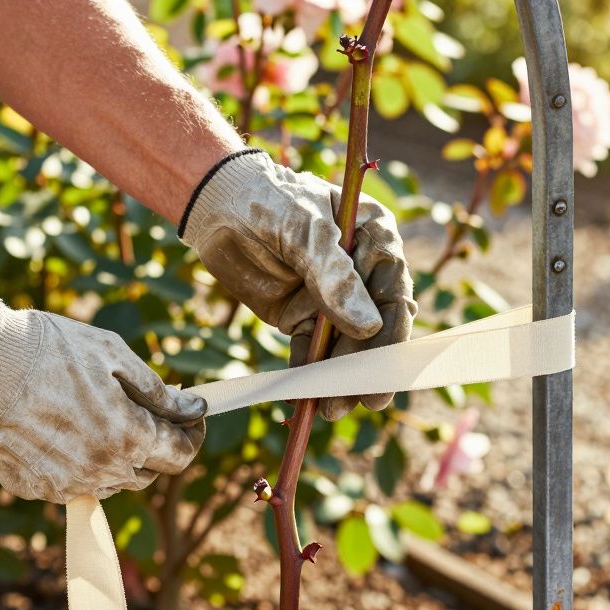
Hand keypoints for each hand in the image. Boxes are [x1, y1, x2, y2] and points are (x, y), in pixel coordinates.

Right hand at [0, 299, 206, 502]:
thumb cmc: (50, 351)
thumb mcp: (114, 356)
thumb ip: (159, 391)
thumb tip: (194, 408)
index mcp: (130, 438)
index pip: (181, 454)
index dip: (191, 433)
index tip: (189, 414)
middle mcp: (103, 471)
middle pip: (148, 472)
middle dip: (154, 443)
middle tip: (141, 408)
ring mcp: (67, 485)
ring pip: (111, 480)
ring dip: (116, 455)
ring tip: (96, 414)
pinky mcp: (35, 489)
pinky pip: (72, 482)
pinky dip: (77, 462)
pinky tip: (60, 427)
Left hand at [179, 150, 416, 420]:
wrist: (215, 206)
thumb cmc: (265, 201)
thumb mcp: (301, 230)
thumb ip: (333, 275)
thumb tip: (368, 326)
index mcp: (375, 238)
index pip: (393, 289)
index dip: (391, 332)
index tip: (379, 368)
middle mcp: (362, 271)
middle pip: (376, 325)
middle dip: (365, 365)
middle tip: (356, 401)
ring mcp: (334, 297)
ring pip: (346, 345)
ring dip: (339, 377)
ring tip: (329, 408)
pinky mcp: (305, 316)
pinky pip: (314, 351)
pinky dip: (311, 374)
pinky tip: (305, 395)